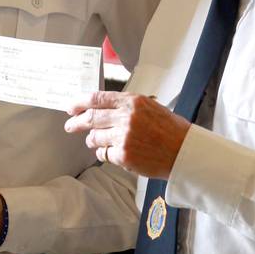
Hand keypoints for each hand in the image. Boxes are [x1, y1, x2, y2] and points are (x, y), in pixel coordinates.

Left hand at [64, 90, 190, 178]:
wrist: (184, 151)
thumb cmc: (170, 130)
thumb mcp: (149, 107)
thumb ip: (126, 107)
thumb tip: (101, 109)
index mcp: (132, 101)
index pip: (97, 98)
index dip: (80, 103)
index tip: (71, 107)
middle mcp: (126, 117)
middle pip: (91, 118)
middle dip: (76, 122)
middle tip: (70, 126)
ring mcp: (123, 137)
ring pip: (95, 137)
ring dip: (93, 140)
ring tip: (95, 141)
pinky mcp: (123, 155)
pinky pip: (104, 154)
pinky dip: (104, 154)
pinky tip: (111, 153)